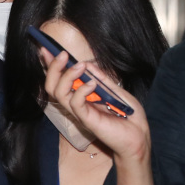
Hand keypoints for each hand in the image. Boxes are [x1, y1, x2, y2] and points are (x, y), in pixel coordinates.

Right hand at [41, 48, 156, 184]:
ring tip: (80, 67)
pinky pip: (75, 103)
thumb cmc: (129, 116)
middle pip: (52, 86)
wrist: (139, 135)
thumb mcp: (116, 90)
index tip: (46, 49)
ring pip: (58, 93)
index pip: (59, 80)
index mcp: (81, 96)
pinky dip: (82, 90)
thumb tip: (87, 63)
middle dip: (53, 68)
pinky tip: (93, 84)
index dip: (50, 65)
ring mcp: (80, 112)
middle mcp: (76, 104)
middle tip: (63, 54)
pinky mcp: (86, 119)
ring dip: (67, 76)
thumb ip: (101, 78)